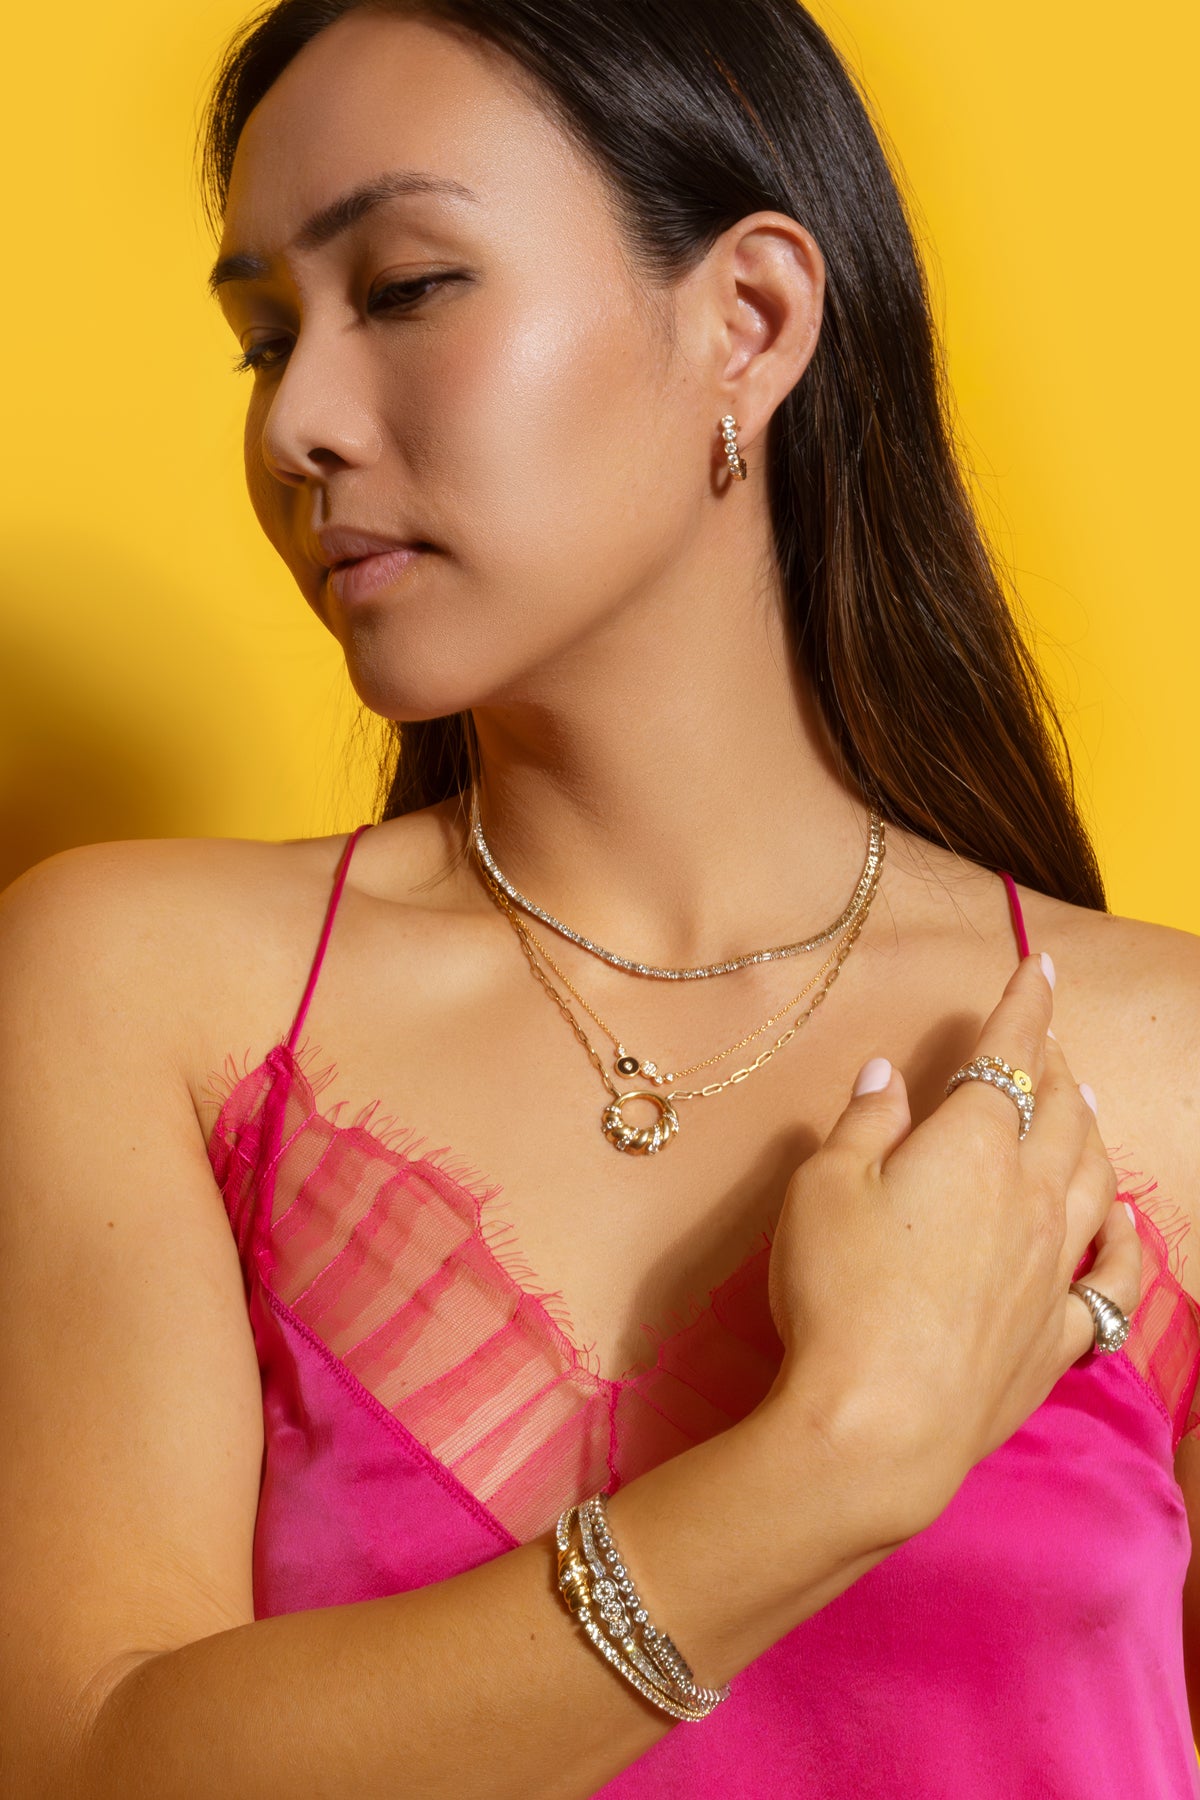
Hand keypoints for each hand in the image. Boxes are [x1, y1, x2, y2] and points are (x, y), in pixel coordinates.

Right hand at [764, 951, 1140, 1533]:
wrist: (878, 1424)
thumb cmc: (838, 1293)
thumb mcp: (822, 1188)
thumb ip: (864, 1124)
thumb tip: (887, 1077)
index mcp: (973, 1146)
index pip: (1010, 1055)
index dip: (1025, 1004)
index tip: (1038, 965)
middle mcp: (1031, 1197)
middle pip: (1060, 1111)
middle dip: (1055, 1063)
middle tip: (1046, 1038)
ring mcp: (1052, 1269)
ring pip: (1095, 1180)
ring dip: (1091, 1132)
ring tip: (1085, 1105)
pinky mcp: (1055, 1336)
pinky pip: (1112, 1280)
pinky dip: (1124, 1242)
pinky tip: (1122, 1226)